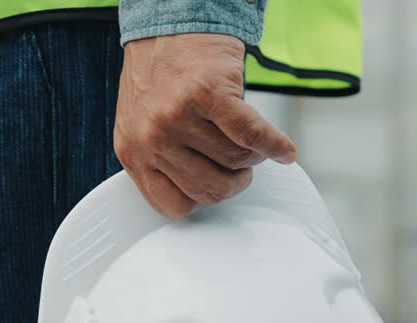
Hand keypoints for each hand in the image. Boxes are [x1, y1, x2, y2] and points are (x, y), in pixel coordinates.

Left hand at [114, 33, 296, 218]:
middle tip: (241, 169)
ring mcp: (178, 118)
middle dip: (234, 182)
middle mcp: (151, 139)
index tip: (216, 186)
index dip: (203, 198)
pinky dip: (275, 146)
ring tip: (249, 140)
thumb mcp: (142, 125)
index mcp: (132, 153)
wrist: (169, 22)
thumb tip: (200, 193)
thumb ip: (160, 161)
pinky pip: (252, 136)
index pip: (173, 205)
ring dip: (252, 155)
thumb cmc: (159, 75)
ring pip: (234, 161)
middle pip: (210, 189)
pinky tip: (284, 150)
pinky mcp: (208, 95)